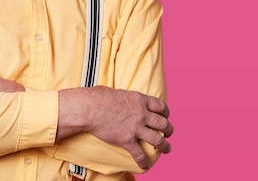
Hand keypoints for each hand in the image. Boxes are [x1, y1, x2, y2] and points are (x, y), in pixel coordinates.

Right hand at [58, 86, 172, 169]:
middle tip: (168, 134)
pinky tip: (145, 165)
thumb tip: (120, 98)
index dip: (166, 113)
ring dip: (165, 146)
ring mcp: (135, 128)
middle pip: (163, 123)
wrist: (88, 108)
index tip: (166, 116)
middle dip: (169, 130)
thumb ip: (124, 97)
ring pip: (158, 140)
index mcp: (140, 100)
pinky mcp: (127, 140)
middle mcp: (142, 114)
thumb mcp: (117, 92)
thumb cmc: (98, 97)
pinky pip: (140, 154)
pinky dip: (144, 162)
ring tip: (166, 149)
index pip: (161, 106)